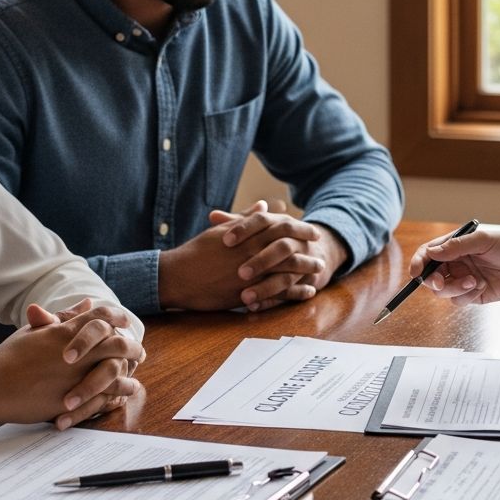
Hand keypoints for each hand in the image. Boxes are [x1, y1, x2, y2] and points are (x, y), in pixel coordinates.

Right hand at [0, 303, 143, 429]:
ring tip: (135, 375)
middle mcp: (75, 351)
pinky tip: (124, 394)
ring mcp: (75, 374)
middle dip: (131, 345)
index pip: (101, 316)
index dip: (117, 316)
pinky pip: (105, 395)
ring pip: (115, 369)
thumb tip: (87, 303)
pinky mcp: (72, 397)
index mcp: (65, 331)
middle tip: (138, 350)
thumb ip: (63, 317)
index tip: (125, 322)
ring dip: (129, 371)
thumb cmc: (8, 358)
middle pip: (116, 342)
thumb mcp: (34, 331)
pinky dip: (118, 393)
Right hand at [159, 202, 329, 311]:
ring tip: (320, 270)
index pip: (280, 228)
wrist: (178, 277)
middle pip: (289, 249)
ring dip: (306, 271)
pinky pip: (278, 294)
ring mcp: (250, 274)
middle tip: (321, 251)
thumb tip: (264, 206)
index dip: (299, 229)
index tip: (312, 230)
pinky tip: (307, 292)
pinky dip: (295, 293)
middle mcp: (251, 253)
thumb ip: (245, 218)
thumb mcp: (221, 230)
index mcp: (247, 236)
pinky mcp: (247, 294)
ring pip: (287, 271)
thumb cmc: (197, 251)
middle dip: (307, 249)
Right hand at [408, 228, 499, 305]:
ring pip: (443, 291)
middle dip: (432, 280)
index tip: (416, 272)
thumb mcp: (483, 240)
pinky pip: (459, 301)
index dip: (418, 262)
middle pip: (431, 275)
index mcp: (455, 246)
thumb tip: (431, 252)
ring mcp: (463, 279)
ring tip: (473, 282)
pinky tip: (482, 287)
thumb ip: (456, 246)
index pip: (428, 254)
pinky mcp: (473, 295)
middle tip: (439, 282)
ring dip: (454, 288)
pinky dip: (467, 296)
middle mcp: (456, 262)